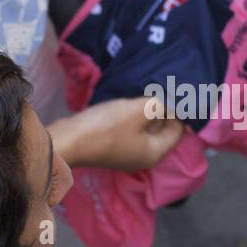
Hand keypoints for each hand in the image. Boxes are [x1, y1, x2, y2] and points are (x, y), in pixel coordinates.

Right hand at [48, 96, 184, 170]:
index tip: (174, 92)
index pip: (178, 131)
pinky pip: (130, 130)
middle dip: (163, 111)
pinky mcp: (112, 147)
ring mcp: (126, 153)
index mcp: (155, 153)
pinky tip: (128, 102)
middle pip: (162, 131)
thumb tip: (173, 104)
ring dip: (147, 112)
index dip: (179, 111)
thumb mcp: (139, 111)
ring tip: (146, 92)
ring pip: (145, 129)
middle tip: (161, 88)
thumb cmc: (106, 127)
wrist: (67, 140)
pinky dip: (133, 117)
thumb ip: (161, 106)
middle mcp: (144, 157)